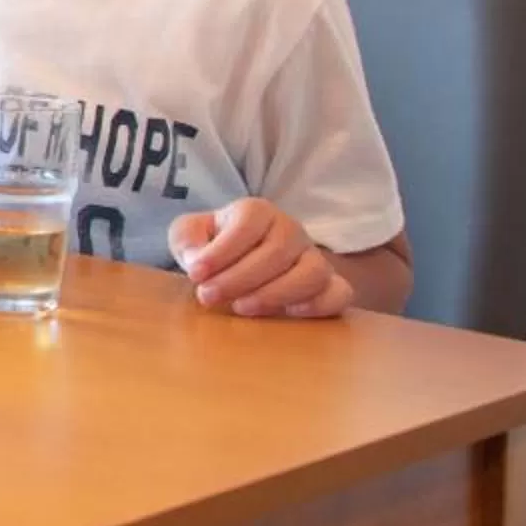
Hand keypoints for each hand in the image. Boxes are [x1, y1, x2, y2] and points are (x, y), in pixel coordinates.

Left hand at [167, 199, 354, 317]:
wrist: (242, 261)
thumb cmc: (213, 245)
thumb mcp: (189, 235)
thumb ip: (186, 240)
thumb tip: (196, 259)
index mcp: (257, 211)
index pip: (249, 222)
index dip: (222, 250)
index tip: (196, 274)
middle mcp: (291, 230)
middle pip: (277, 251)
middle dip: (239, 278)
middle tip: (209, 297)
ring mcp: (314, 258)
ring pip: (311, 273)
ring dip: (275, 294)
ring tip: (241, 308)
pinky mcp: (330, 285)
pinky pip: (339, 293)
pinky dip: (318, 305)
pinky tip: (288, 314)